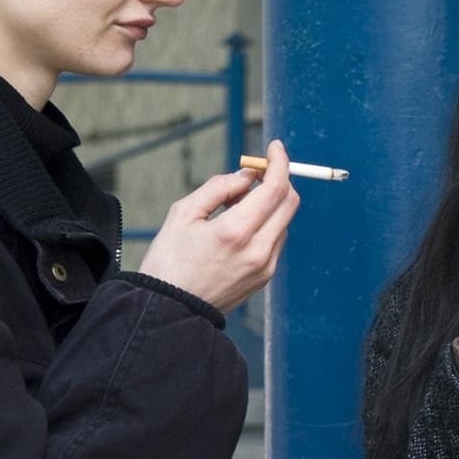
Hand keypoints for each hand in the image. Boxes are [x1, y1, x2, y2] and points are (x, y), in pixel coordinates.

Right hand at [138, 139, 300, 313]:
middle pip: (290, 202)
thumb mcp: (183, 214)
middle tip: (255, 173)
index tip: (275, 147)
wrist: (168, 311)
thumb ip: (219, 187)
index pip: (275, 188)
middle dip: (279, 179)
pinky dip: (266, 224)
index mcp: (236, 232)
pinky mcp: (265, 277)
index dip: (279, 162)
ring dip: (270, 204)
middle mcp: (258, 250)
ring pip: (284, 221)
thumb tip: (248, 175)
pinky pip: (276, 240)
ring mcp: (266, 266)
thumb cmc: (168, 261)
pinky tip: (239, 227)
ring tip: (234, 206)